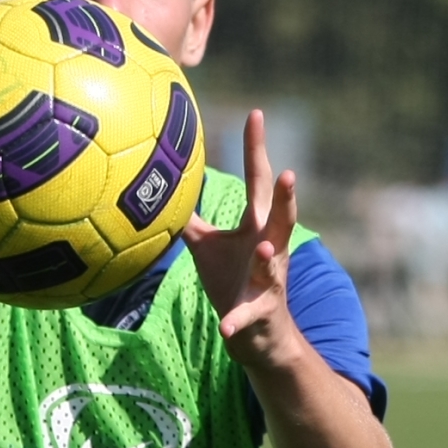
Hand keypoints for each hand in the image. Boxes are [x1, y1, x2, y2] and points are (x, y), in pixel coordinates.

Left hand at [183, 110, 301, 368]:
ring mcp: (269, 281)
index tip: (256, 114)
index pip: (257, 179)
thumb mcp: (206, 244)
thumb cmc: (232, 279)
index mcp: (256, 226)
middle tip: (287, 173)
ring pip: (274, 267)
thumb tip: (160, 187)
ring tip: (265, 249)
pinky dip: (236, 321)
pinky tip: (225, 328)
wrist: (256, 333)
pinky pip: (246, 316)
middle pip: (280, 218)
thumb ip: (190, 216)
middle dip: (285, 198)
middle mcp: (270, 248)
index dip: (257, 148)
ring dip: (269, 258)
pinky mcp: (259, 311)